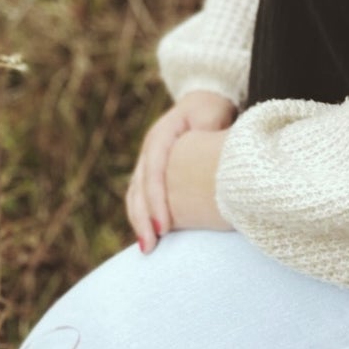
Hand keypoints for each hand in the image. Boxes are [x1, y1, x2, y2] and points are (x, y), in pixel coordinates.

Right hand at [126, 90, 236, 252]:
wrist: (204, 99)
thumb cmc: (212, 108)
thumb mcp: (213, 113)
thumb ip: (208, 130)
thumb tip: (210, 154)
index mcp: (161, 135)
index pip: (154, 170)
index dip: (156, 199)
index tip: (164, 226)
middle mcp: (149, 150)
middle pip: (139, 187)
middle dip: (142, 218)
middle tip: (150, 246)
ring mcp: (147, 161)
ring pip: (135, 194)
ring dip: (138, 221)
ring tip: (147, 248)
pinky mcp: (152, 172)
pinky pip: (141, 196)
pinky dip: (143, 216)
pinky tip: (150, 236)